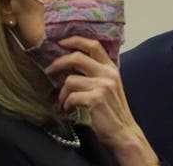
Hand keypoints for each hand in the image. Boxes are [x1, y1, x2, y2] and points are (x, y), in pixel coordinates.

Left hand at [44, 36, 158, 165]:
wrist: (123, 132)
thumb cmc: (112, 112)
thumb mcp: (110, 87)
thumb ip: (97, 74)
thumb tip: (71, 65)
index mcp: (111, 68)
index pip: (93, 45)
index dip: (75, 40)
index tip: (61, 43)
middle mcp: (108, 74)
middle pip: (77, 58)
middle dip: (58, 63)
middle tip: (49, 71)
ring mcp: (103, 86)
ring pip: (70, 80)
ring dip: (62, 93)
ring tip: (63, 102)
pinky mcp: (95, 99)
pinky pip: (71, 96)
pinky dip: (66, 103)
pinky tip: (68, 109)